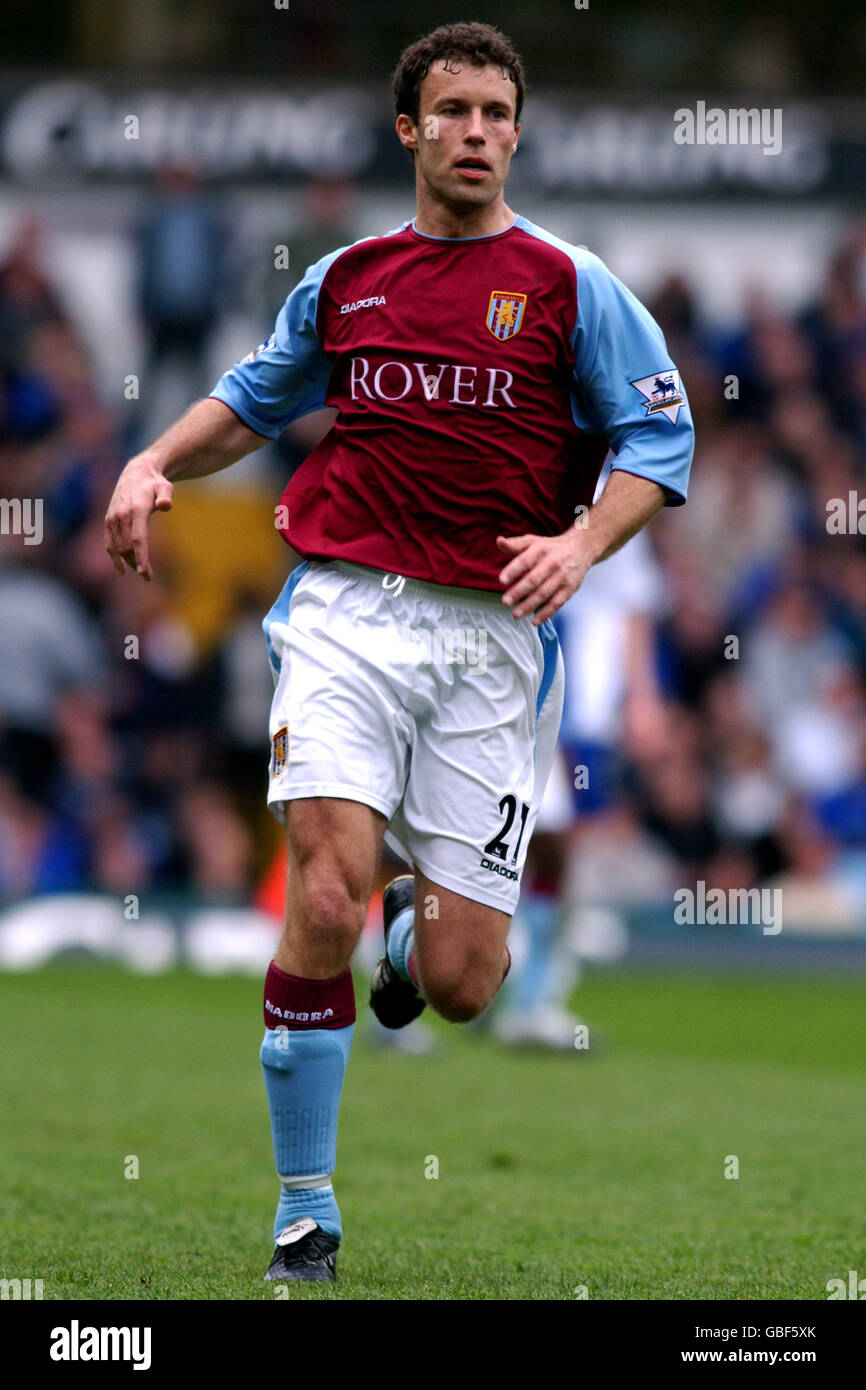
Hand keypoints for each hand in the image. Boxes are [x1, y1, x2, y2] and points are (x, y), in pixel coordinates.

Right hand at [104, 458, 173, 580]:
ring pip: (118, 548)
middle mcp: (122, 515)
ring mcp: (113, 519)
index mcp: (137, 510)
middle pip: (128, 547)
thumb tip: (166, 505)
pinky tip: (122, 570)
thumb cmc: (155, 483)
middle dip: (138, 564)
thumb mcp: (165, 486)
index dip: (141, 557)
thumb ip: (166, 496)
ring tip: (142, 572)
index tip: (144, 573)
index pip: (138, 539)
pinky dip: (114, 557)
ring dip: (128, 563)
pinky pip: (109, 544)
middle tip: (148, 577)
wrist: (135, 473)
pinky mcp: (108, 521)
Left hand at [496, 529, 594, 623]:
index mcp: (541, 550)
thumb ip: (515, 544)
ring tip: (515, 614)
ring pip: (544, 593)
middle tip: (506, 602)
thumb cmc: (551, 547)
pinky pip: (557, 603)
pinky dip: (546, 613)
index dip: (513, 571)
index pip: (525, 561)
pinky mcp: (570, 589)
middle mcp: (552, 563)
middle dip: (518, 592)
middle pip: (534, 579)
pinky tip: (535, 620)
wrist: (580, 549)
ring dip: (529, 606)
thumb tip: (499, 541)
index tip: (502, 580)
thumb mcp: (533, 541)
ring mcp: (562, 577)